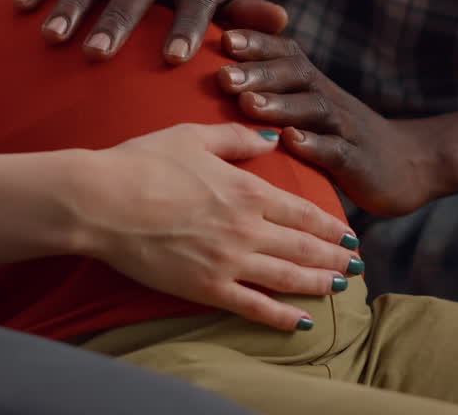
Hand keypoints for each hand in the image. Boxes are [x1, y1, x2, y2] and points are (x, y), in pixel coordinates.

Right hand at [73, 123, 361, 331]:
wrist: (102, 201)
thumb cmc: (143, 162)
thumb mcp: (194, 136)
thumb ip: (238, 138)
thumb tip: (272, 137)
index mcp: (247, 190)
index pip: (302, 212)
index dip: (330, 225)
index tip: (348, 233)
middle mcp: (246, 228)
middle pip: (304, 247)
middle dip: (334, 257)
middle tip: (356, 264)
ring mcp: (228, 262)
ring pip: (287, 278)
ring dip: (318, 283)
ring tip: (339, 287)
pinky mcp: (205, 288)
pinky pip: (253, 307)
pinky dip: (282, 316)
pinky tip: (302, 321)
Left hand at [216, 32, 457, 216]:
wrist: (414, 163)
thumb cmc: (347, 139)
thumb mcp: (313, 112)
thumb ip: (277, 97)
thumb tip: (220, 85)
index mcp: (314, 86)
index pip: (286, 54)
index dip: (258, 44)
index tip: (222, 36)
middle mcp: (329, 100)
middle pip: (295, 75)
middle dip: (257, 72)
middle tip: (221, 74)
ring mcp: (346, 129)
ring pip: (312, 109)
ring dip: (279, 105)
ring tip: (247, 104)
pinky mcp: (358, 161)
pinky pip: (336, 150)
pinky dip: (313, 145)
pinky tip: (291, 142)